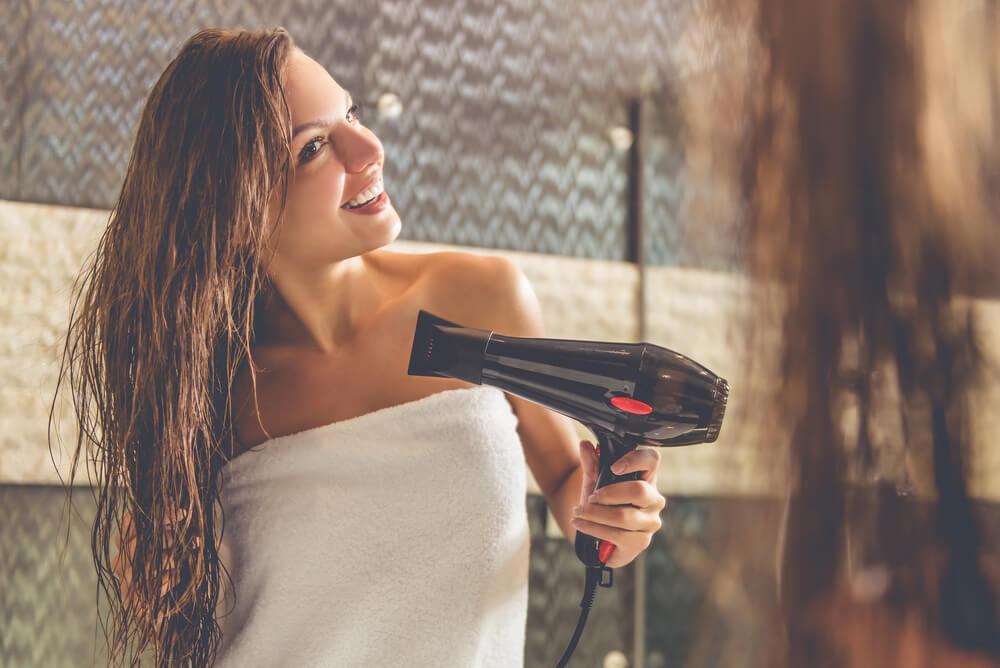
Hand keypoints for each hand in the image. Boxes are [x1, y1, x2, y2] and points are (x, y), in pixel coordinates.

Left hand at [570, 440, 666, 568]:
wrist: (598, 534)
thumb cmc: (603, 504)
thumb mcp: (594, 482)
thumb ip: (591, 464)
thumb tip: (585, 445)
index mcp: (647, 478)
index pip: (652, 459)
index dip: (635, 460)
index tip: (613, 468)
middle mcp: (654, 499)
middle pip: (639, 490)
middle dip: (608, 494)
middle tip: (590, 497)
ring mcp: (650, 522)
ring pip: (624, 516)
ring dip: (595, 514)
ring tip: (578, 512)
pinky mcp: (641, 542)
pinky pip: (617, 534)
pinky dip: (593, 528)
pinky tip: (580, 524)